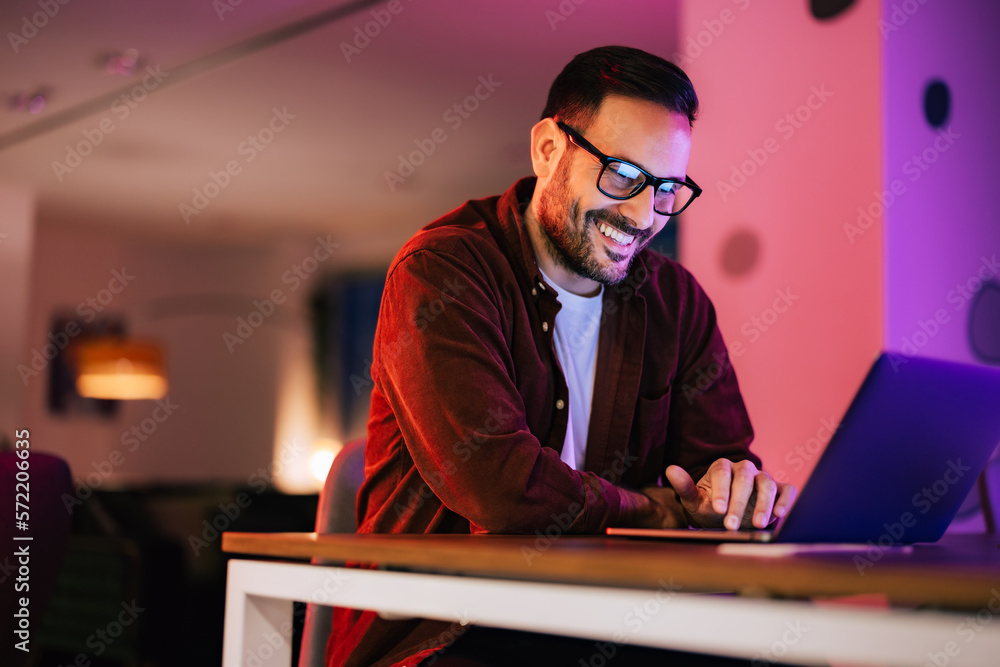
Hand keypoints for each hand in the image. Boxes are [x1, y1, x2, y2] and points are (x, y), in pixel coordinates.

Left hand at [665, 459, 796, 529]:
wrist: (728, 519)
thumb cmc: (709, 508)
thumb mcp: (695, 500)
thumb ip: (684, 487)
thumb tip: (670, 469)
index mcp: (722, 467)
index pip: (722, 473)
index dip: (721, 490)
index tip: (718, 509)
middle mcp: (744, 469)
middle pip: (745, 478)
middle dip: (739, 502)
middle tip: (731, 525)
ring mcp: (763, 477)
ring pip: (767, 484)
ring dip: (764, 504)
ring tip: (757, 524)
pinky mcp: (779, 489)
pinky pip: (787, 490)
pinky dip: (785, 500)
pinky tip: (779, 515)